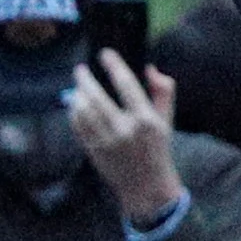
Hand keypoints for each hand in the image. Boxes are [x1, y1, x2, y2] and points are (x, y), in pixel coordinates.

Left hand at [70, 48, 183, 225]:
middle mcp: (125, 130)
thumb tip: (150, 68)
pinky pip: (78, 126)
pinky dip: (74, 112)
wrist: (147, 187)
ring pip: (83, 111)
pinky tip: (75, 105)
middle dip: (84, 79)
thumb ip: (164, 92)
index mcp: (146, 120)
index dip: (113, 64)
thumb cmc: (158, 150)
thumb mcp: (167, 121)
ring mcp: (107, 142)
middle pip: (97, 96)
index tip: (105, 53)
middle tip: (80, 70)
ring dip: (77, 95)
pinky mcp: (94, 151)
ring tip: (77, 87)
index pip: (126, 84)